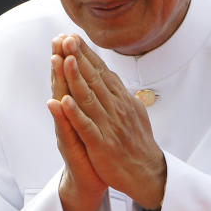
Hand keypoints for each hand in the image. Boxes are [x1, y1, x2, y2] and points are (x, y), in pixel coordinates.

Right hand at [48, 35, 106, 210]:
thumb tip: (95, 77)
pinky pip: (66, 130)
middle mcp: (68, 118)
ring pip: (61, 103)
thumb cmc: (95, 150)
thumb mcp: (96, 121)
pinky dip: (62, 117)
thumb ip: (92, 99)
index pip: (72, 79)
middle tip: (57, 39)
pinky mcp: (71, 149)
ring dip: (58, 81)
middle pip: (62, 84)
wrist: (89, 182)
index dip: (69, 57)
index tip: (67, 35)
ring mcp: (67, 132)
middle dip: (60, 62)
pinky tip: (57, 103)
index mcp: (77, 109)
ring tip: (56, 61)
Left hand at [56, 34, 166, 208]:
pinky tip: (64, 101)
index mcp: (121, 100)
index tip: (73, 37)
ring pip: (89, 97)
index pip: (101, 72)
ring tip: (64, 58)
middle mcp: (115, 108)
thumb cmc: (137, 143)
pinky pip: (86, 126)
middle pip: (94, 78)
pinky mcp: (102, 144)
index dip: (87, 54)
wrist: (147, 173)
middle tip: (66, 38)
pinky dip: (75, 113)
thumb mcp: (134, 112)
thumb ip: (121, 94)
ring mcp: (108, 125)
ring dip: (76, 77)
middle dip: (79, 57)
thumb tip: (114, 78)